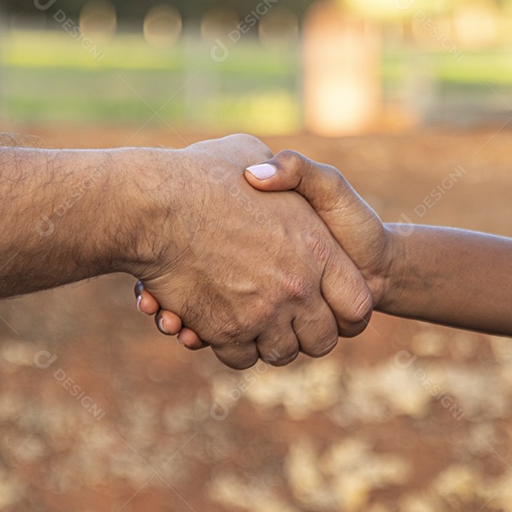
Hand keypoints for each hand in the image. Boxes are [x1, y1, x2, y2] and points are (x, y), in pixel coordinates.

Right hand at [130, 135, 372, 368]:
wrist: (154, 205)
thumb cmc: (200, 175)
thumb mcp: (251, 154)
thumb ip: (275, 168)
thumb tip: (273, 175)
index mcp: (318, 249)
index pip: (357, 305)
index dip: (347, 313)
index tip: (330, 310)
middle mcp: (297, 287)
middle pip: (321, 341)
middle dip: (306, 336)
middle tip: (288, 321)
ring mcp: (263, 312)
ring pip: (280, 353)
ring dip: (268, 343)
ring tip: (253, 322)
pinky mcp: (226, 330)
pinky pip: (241, 357)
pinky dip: (232, 348)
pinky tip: (221, 327)